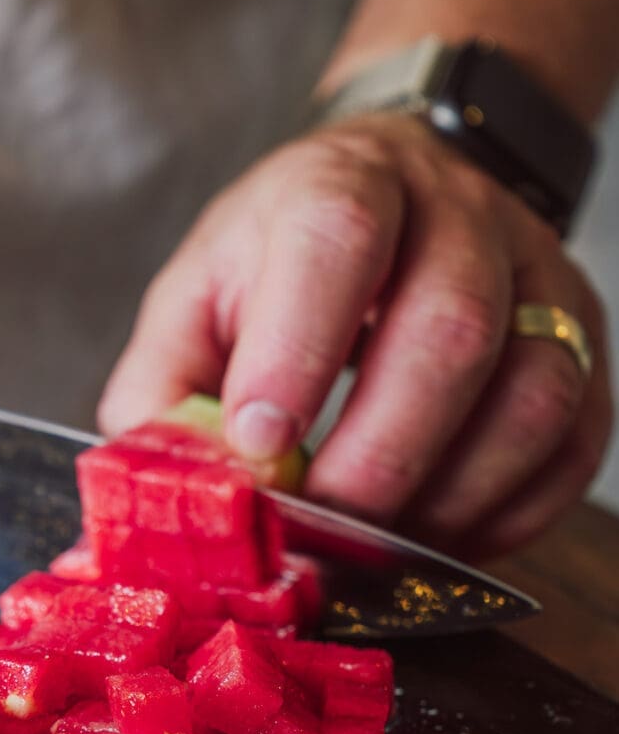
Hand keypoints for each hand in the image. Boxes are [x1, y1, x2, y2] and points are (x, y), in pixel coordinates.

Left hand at [98, 113, 611, 558]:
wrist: (399, 187)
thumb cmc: (282, 260)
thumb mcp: (196, 299)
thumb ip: (165, 394)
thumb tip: (157, 508)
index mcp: (341, 187)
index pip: (337, 245)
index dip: (299, 354)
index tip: (260, 448)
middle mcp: (455, 217)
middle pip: (450, 330)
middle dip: (380, 457)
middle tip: (323, 530)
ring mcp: (534, 274)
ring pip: (533, 390)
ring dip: (454, 495)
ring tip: (383, 546)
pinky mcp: (581, 337)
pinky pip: (574, 438)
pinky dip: (513, 510)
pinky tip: (448, 535)